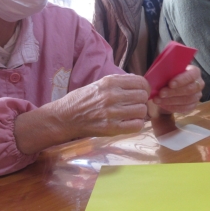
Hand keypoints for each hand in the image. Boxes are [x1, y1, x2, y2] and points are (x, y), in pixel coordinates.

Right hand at [15, 74, 149, 153]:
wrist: (64, 118)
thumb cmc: (81, 100)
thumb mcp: (99, 83)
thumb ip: (118, 82)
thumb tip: (137, 82)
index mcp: (109, 82)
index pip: (140, 82)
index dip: (145, 87)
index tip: (142, 92)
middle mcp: (112, 96)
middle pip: (143, 96)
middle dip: (142, 100)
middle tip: (135, 104)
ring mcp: (112, 113)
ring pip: (142, 110)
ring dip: (139, 113)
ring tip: (131, 114)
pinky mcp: (111, 128)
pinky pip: (136, 125)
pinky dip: (136, 124)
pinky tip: (129, 122)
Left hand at [151, 65, 202, 114]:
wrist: (170, 87)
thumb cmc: (170, 76)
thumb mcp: (168, 71)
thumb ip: (167, 72)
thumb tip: (160, 76)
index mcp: (195, 72)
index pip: (191, 75)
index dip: (181, 80)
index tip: (170, 84)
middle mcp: (199, 84)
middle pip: (189, 90)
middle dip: (173, 92)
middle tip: (160, 94)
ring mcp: (197, 96)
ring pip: (186, 100)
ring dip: (170, 101)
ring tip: (158, 100)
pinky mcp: (193, 105)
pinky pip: (184, 109)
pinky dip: (172, 107)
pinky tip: (163, 105)